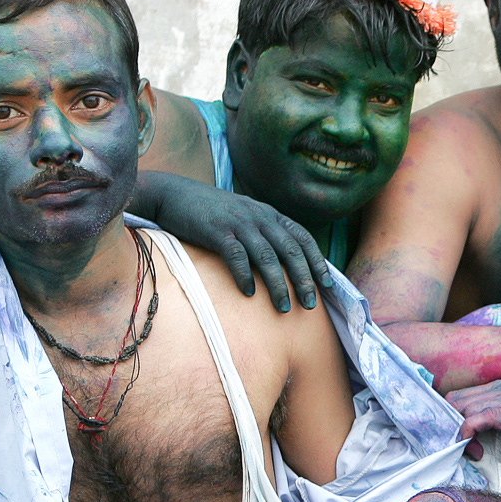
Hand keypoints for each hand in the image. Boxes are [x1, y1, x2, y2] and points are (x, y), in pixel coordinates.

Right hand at [139, 170, 327, 311]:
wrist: (173, 193)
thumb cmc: (211, 212)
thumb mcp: (244, 217)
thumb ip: (264, 234)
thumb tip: (283, 264)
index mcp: (269, 214)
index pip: (302, 237)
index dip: (317, 261)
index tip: (326, 285)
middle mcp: (259, 217)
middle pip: (290, 250)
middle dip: (304, 279)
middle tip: (310, 304)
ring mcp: (238, 223)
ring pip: (267, 257)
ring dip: (278, 285)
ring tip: (284, 308)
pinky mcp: (217, 231)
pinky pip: (236, 255)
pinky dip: (245, 275)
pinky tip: (248, 293)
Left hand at [449, 381, 500, 452]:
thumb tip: (492, 434)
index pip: (460, 395)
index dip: (451, 417)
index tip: (458, 440)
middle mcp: (500, 388)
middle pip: (453, 399)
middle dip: (447, 425)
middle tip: (457, 448)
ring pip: (460, 407)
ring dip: (455, 432)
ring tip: (467, 452)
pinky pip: (477, 419)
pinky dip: (467, 434)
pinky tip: (474, 450)